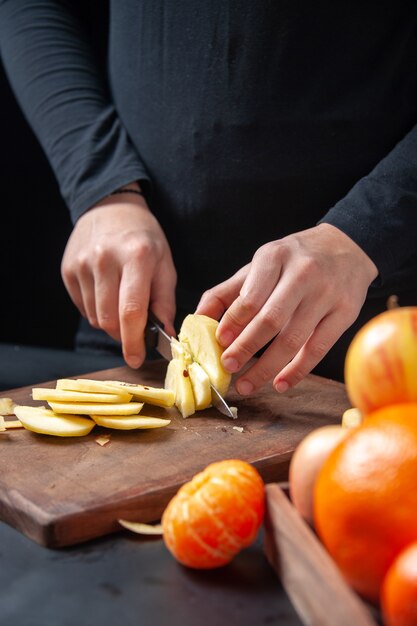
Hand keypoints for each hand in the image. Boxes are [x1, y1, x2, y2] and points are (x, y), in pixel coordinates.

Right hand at [61, 191, 176, 367]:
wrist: (110, 208)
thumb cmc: (144, 238)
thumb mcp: (165, 263)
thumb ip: (164, 300)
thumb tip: (165, 334)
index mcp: (136, 257)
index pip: (131, 311)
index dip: (134, 341)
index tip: (137, 359)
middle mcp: (104, 260)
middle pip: (109, 320)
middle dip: (124, 334)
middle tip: (136, 329)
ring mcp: (82, 265)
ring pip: (94, 317)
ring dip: (110, 321)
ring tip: (121, 301)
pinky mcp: (68, 270)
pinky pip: (82, 307)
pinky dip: (96, 310)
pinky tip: (106, 292)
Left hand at [196, 224, 377, 393]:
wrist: (346, 247)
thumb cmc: (293, 261)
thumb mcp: (260, 266)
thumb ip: (227, 292)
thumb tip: (196, 320)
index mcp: (275, 257)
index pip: (250, 297)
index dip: (233, 323)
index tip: (219, 343)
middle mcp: (303, 273)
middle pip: (271, 320)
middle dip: (246, 347)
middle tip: (228, 367)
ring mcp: (327, 294)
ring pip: (293, 339)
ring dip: (267, 367)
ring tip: (246, 385)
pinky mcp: (345, 313)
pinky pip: (318, 348)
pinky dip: (298, 370)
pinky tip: (280, 384)